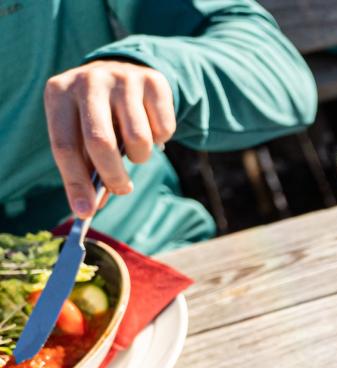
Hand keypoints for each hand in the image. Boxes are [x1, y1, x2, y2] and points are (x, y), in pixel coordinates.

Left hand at [44, 60, 176, 218]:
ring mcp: (122, 78)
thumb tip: (89, 207)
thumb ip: (84, 167)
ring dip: (141, 158)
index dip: (75, 182)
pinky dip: (161, 140)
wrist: (125, 71)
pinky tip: (152, 128)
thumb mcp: (81, 134)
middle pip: (100, 142)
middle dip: (113, 176)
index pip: (64, 145)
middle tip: (121, 189)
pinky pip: (163, 128)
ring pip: (138, 138)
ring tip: (136, 151)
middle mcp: (88, 81)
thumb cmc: (98, 115)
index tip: (85, 211)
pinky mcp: (153, 81)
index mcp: (59, 94)